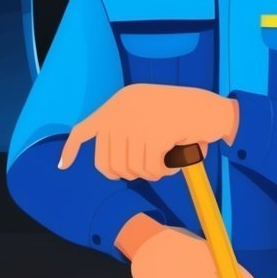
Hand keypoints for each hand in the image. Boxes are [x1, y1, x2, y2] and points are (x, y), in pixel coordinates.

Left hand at [59, 84, 238, 180]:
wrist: (214, 110)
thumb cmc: (185, 117)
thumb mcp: (149, 115)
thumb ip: (128, 131)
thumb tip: (110, 167)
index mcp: (119, 103)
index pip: (85, 128)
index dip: (73, 149)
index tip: (63, 166)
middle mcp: (123, 110)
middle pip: (109, 163)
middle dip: (130, 173)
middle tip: (152, 167)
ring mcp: (138, 121)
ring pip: (132, 170)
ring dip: (153, 173)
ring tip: (169, 160)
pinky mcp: (156, 133)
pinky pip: (151, 169)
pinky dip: (166, 172)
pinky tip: (178, 161)